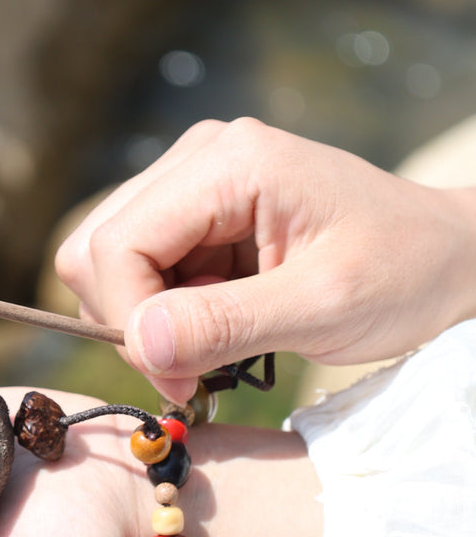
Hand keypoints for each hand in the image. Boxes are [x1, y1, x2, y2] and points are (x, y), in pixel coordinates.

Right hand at [55, 118, 475, 401]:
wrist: (446, 258)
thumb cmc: (402, 274)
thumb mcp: (323, 308)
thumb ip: (226, 323)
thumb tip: (138, 342)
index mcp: (232, 162)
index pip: (117, 244)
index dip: (130, 322)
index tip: (178, 379)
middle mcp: (200, 157)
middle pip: (96, 248)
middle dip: (131, 321)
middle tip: (191, 370)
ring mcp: (193, 181)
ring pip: (107, 262)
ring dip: (147, 320)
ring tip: (216, 343)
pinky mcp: (196, 212)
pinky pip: (140, 270)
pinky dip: (165, 313)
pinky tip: (219, 322)